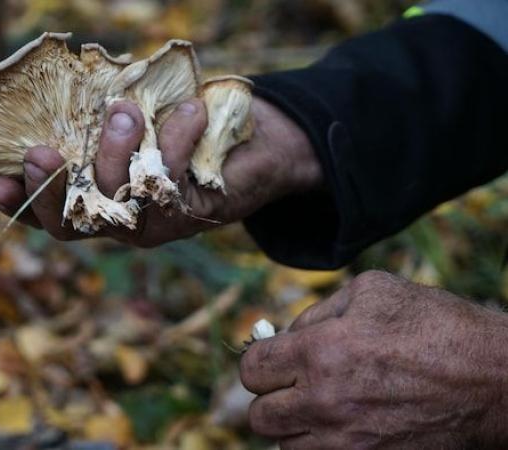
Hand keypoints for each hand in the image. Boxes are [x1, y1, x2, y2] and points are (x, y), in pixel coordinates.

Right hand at [0, 97, 320, 245]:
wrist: (250, 150)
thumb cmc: (176, 129)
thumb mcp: (129, 120)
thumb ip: (93, 118)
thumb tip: (54, 83)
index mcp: (95, 201)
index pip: (46, 214)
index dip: (18, 205)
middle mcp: (117, 222)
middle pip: (72, 224)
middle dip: (51, 191)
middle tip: (39, 153)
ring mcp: (152, 225)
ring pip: (119, 205)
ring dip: (116, 154)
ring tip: (124, 111)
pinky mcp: (188, 216)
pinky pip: (171, 184)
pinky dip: (177, 141)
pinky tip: (192, 110)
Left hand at [240, 270, 507, 448]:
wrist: (493, 380)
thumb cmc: (436, 326)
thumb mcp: (372, 292)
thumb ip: (316, 312)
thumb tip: (285, 335)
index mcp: (321, 351)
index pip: (251, 369)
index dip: (259, 361)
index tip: (273, 360)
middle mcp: (325, 402)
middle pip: (258, 415)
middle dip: (271, 396)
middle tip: (294, 384)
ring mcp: (346, 442)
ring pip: (284, 445)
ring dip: (293, 425)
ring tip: (321, 405)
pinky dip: (317, 446)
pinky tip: (338, 426)